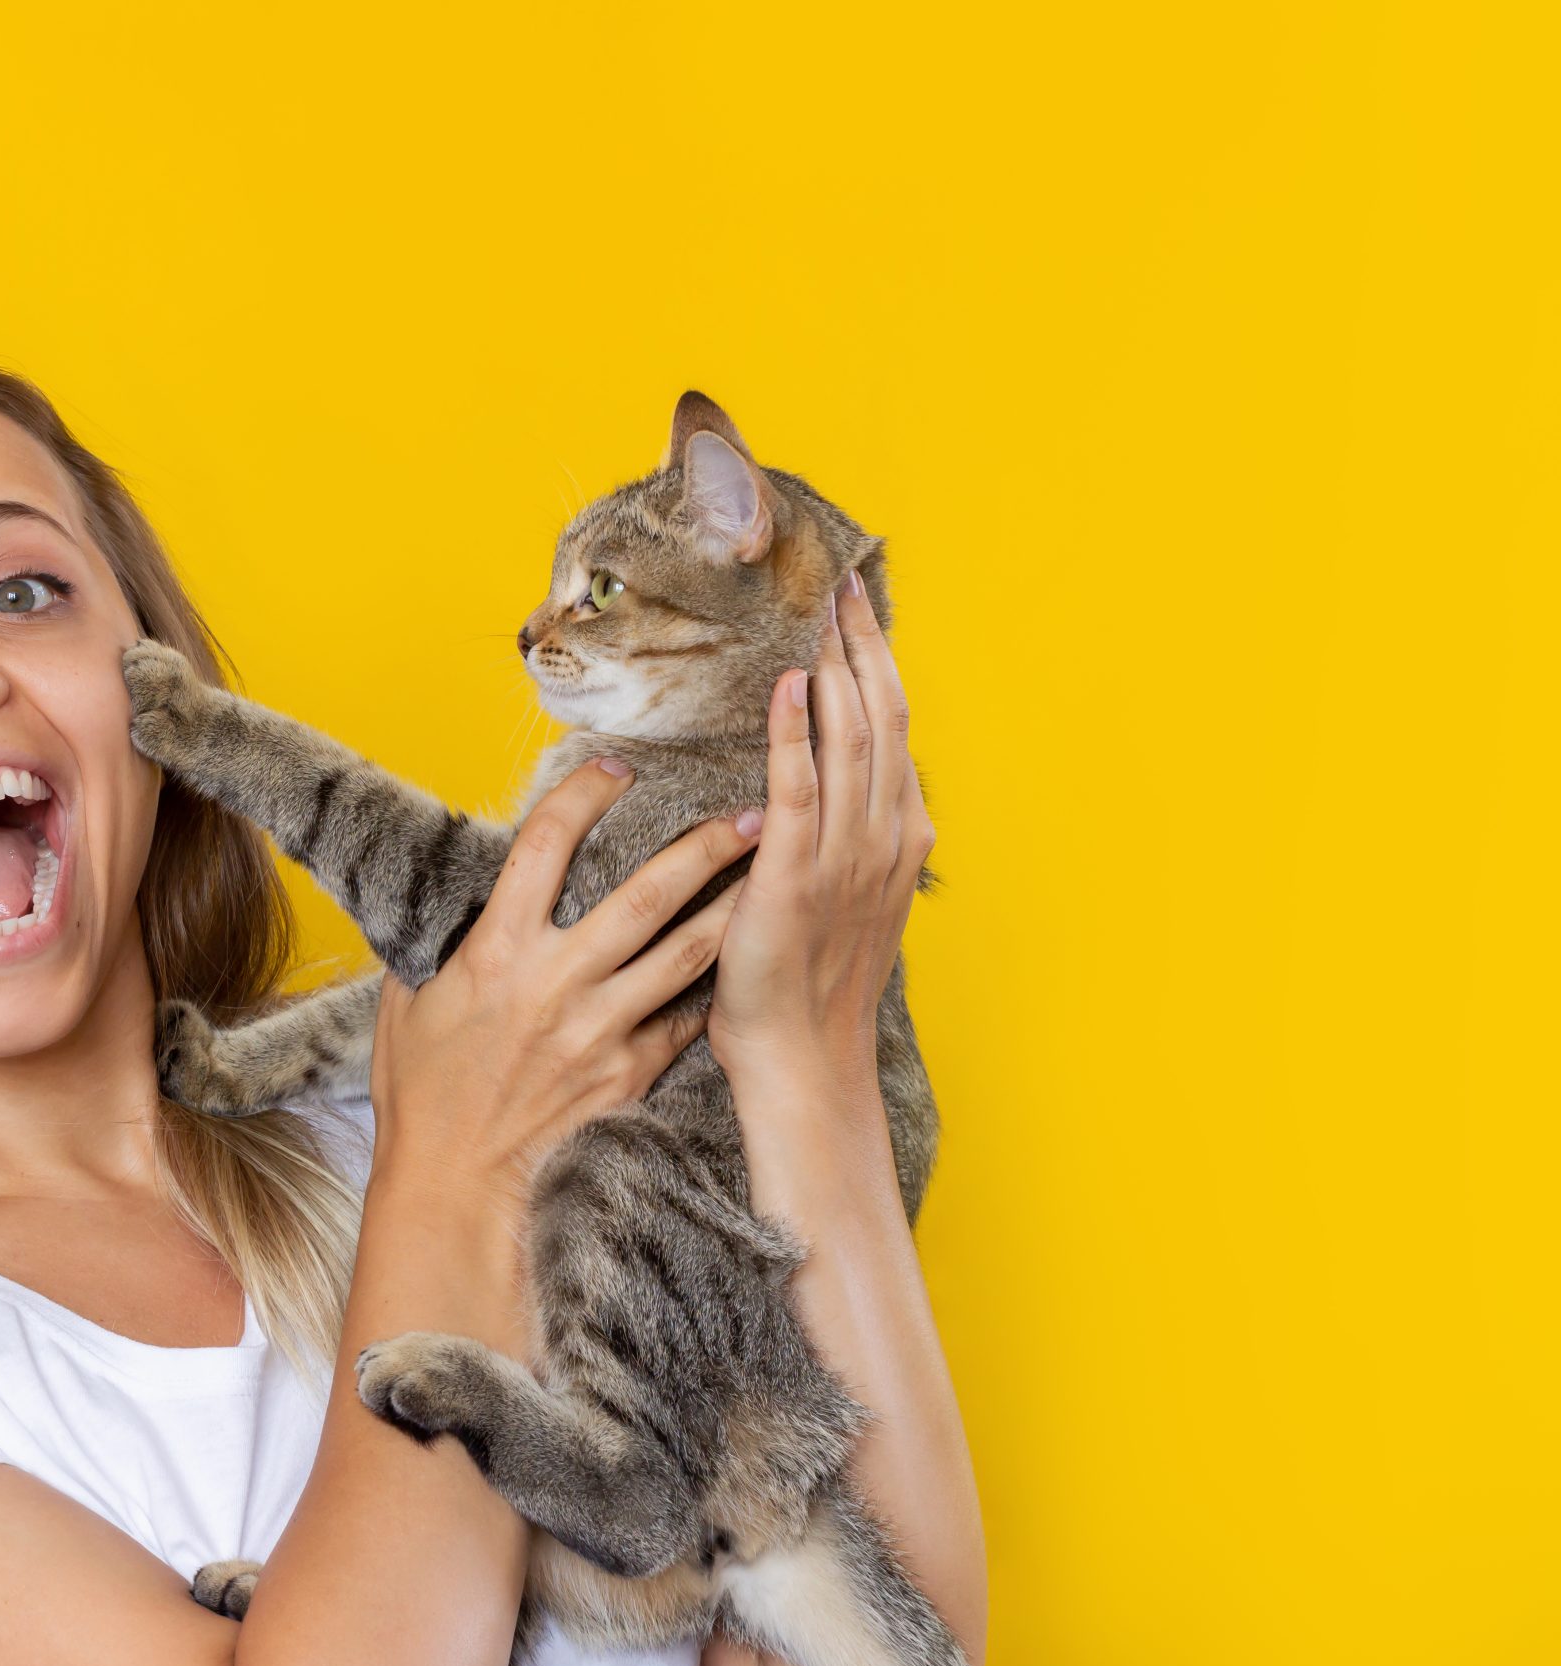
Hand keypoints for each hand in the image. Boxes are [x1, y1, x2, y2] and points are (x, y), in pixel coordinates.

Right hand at [367, 757, 761, 1211]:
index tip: (616, 767)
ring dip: (733, 908)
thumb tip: (463, 899)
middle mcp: (557, 981)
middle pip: (647, 893)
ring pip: (686, 954)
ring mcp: (599, 1029)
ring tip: (776, 873)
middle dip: (704, 846)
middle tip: (749, 811)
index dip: (583, 795)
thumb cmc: (423, 1096)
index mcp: (496, 950)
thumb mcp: (410, 1004)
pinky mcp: (628, 1074)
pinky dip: (713, 990)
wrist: (455, 1188)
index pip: (545, 844)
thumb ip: (442, 946)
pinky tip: (743, 965)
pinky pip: (684, 1021)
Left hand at [706, 568, 935, 1090]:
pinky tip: (786, 685)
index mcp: (899, 838)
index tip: (859, 609)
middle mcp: (884, 837)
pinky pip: (799, 789)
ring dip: (836, 668)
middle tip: (842, 584)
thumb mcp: (845, 897)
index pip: (894, 728)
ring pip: (852, 739)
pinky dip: (795, 732)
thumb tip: (825, 783)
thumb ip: (844, 836)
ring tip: (820, 610)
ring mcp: (845, 855)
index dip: (877, 662)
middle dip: (863, 645)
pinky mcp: (795, 875)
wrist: (805, 1059)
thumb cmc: (811, 985)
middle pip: (883, 717)